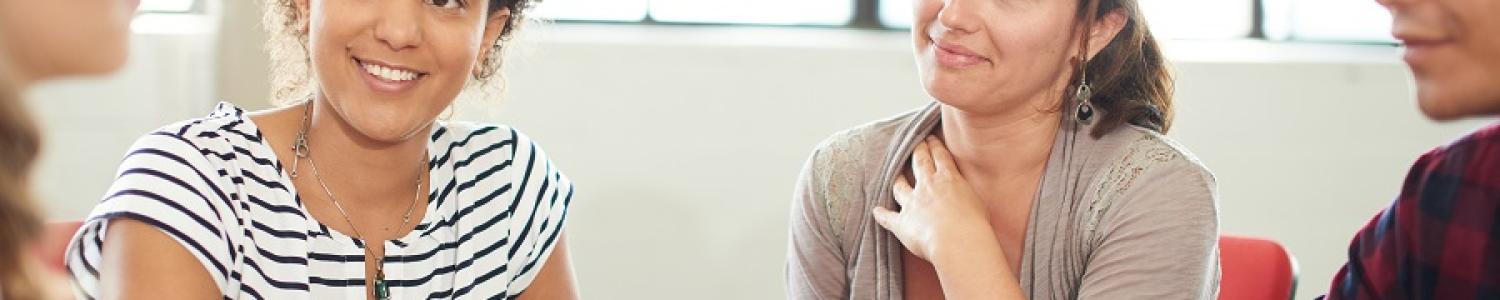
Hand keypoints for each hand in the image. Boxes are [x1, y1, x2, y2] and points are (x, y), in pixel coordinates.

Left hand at [872, 136, 993, 262]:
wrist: (957, 241)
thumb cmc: (973, 224)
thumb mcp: (976, 201)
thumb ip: (966, 193)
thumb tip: (963, 195)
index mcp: (948, 178)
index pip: (940, 156)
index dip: (934, 146)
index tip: (930, 138)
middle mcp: (927, 186)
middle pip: (919, 163)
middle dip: (918, 151)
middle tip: (916, 144)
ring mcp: (912, 203)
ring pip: (900, 186)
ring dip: (897, 179)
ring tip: (895, 175)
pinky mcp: (902, 222)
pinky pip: (888, 217)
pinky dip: (881, 214)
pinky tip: (876, 211)